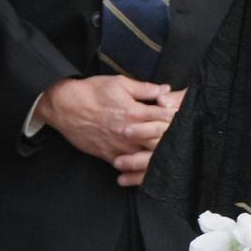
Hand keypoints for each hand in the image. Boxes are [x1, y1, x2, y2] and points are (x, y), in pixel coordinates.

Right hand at [34, 76, 181, 186]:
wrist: (66, 107)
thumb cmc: (92, 92)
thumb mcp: (120, 83)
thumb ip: (144, 88)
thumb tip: (164, 89)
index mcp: (134, 112)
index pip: (163, 118)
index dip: (176, 117)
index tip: (185, 117)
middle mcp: (129, 133)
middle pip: (158, 140)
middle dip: (171, 139)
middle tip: (184, 138)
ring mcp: (119, 147)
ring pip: (146, 156)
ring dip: (158, 155)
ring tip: (170, 155)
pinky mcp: (109, 156)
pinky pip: (129, 166)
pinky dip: (140, 168)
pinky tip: (149, 167)